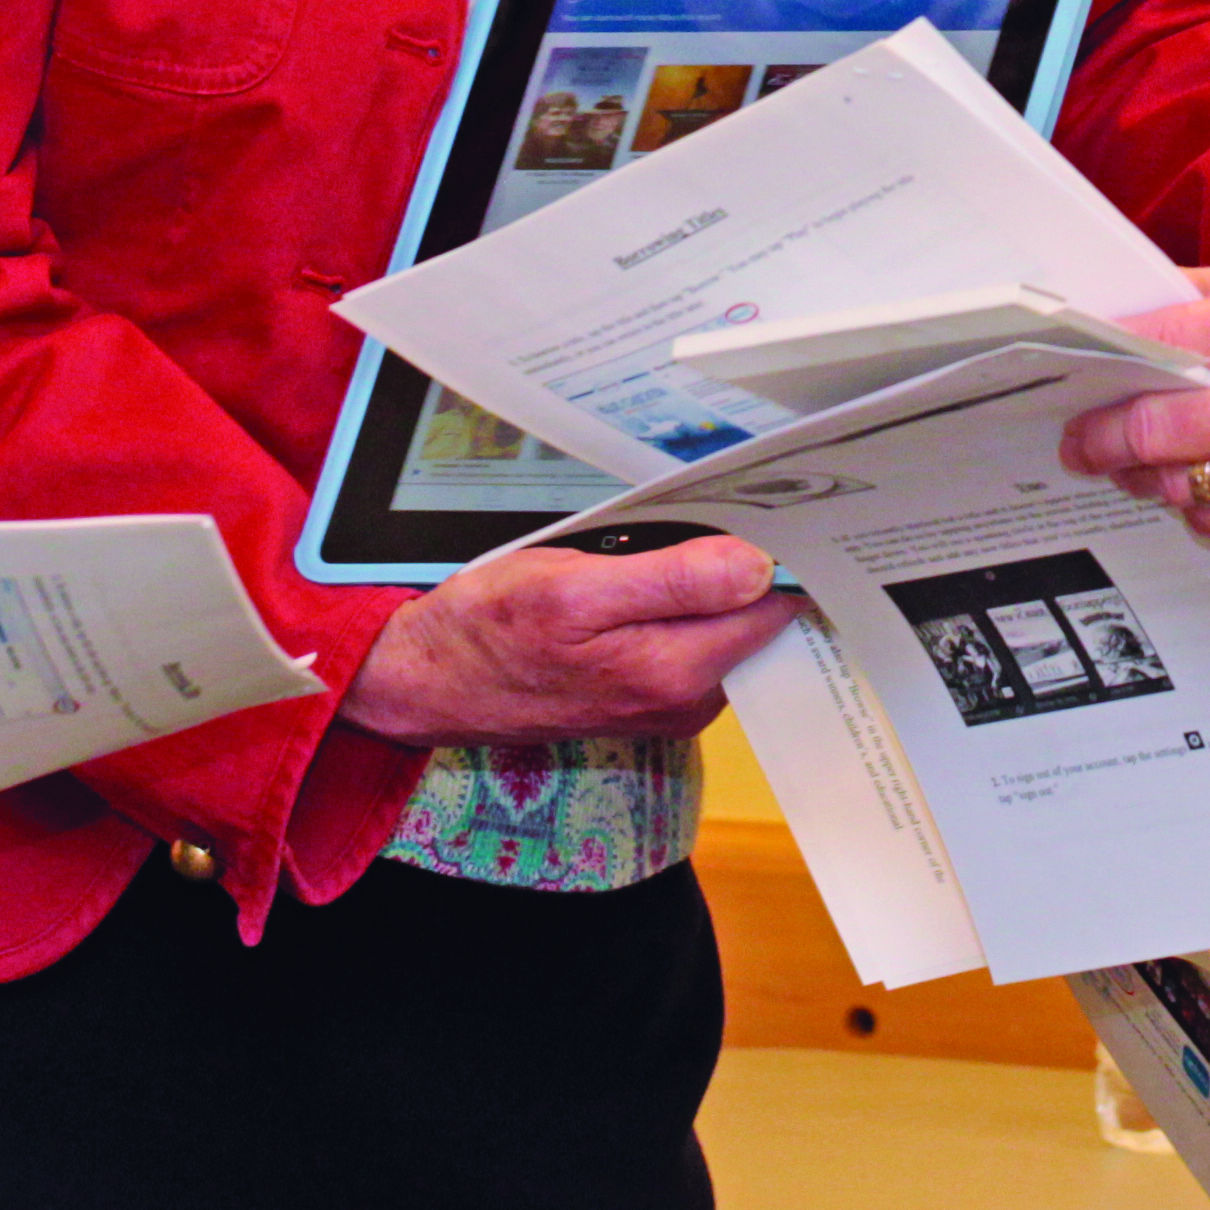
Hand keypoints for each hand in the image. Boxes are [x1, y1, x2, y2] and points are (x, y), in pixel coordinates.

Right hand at [340, 535, 796, 748]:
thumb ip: (671, 581)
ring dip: (708, 582)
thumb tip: (757, 568)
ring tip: (671, 536)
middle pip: (754, 617)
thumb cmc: (489, 633)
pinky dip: (682, 603)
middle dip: (744, 564)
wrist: (432, 683)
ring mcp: (668, 702)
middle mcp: (685, 699)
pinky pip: (691, 640)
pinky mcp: (647, 696)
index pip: (772, 607)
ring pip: (723, 627)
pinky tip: (648, 574)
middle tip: (718, 507)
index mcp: (675, 670)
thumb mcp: (571, 587)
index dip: (777, 553)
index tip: (769, 510)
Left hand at [1063, 269, 1209, 581]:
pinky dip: (1205, 506)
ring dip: (1151, 472)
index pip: (1177, 336)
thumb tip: (1169, 296)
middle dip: (1104, 431)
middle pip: (1159, 426)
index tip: (1092, 353)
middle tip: (1083, 433)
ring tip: (1142, 456)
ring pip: (1180, 485)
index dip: (1119, 345)